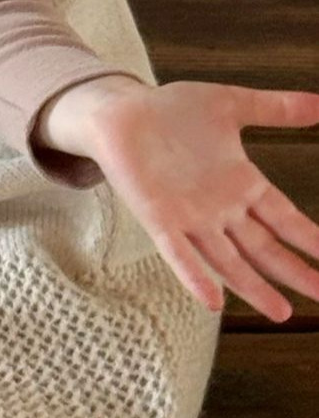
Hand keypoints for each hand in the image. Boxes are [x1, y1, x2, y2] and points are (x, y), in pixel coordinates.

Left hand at [91, 81, 318, 320]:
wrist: (118, 108)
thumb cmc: (169, 109)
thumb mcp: (230, 105)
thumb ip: (275, 108)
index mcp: (241, 183)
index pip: (286, 218)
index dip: (311, 240)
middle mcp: (219, 208)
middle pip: (264, 246)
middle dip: (294, 271)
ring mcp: (189, 216)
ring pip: (228, 259)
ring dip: (253, 286)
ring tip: (281, 312)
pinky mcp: (157, 217)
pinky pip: (178, 252)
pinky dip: (194, 276)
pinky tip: (212, 301)